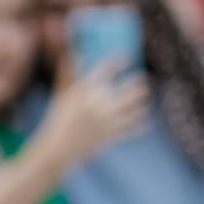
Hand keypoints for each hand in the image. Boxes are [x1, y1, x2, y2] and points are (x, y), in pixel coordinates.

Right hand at [34, 60, 150, 173]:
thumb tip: (73, 53)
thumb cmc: (57, 120)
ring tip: (146, 98)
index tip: (127, 58)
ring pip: (132, 109)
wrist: (57, 149)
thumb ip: (68, 74)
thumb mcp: (61, 95)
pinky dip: (139, 125)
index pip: (106, 70)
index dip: (119, 62)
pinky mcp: (110, 136)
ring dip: (141, 103)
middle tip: (144, 79)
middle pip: (126, 90)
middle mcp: (98, 103)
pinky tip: (145, 121)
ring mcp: (106, 121)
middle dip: (137, 83)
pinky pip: (130, 129)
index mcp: (85, 90)